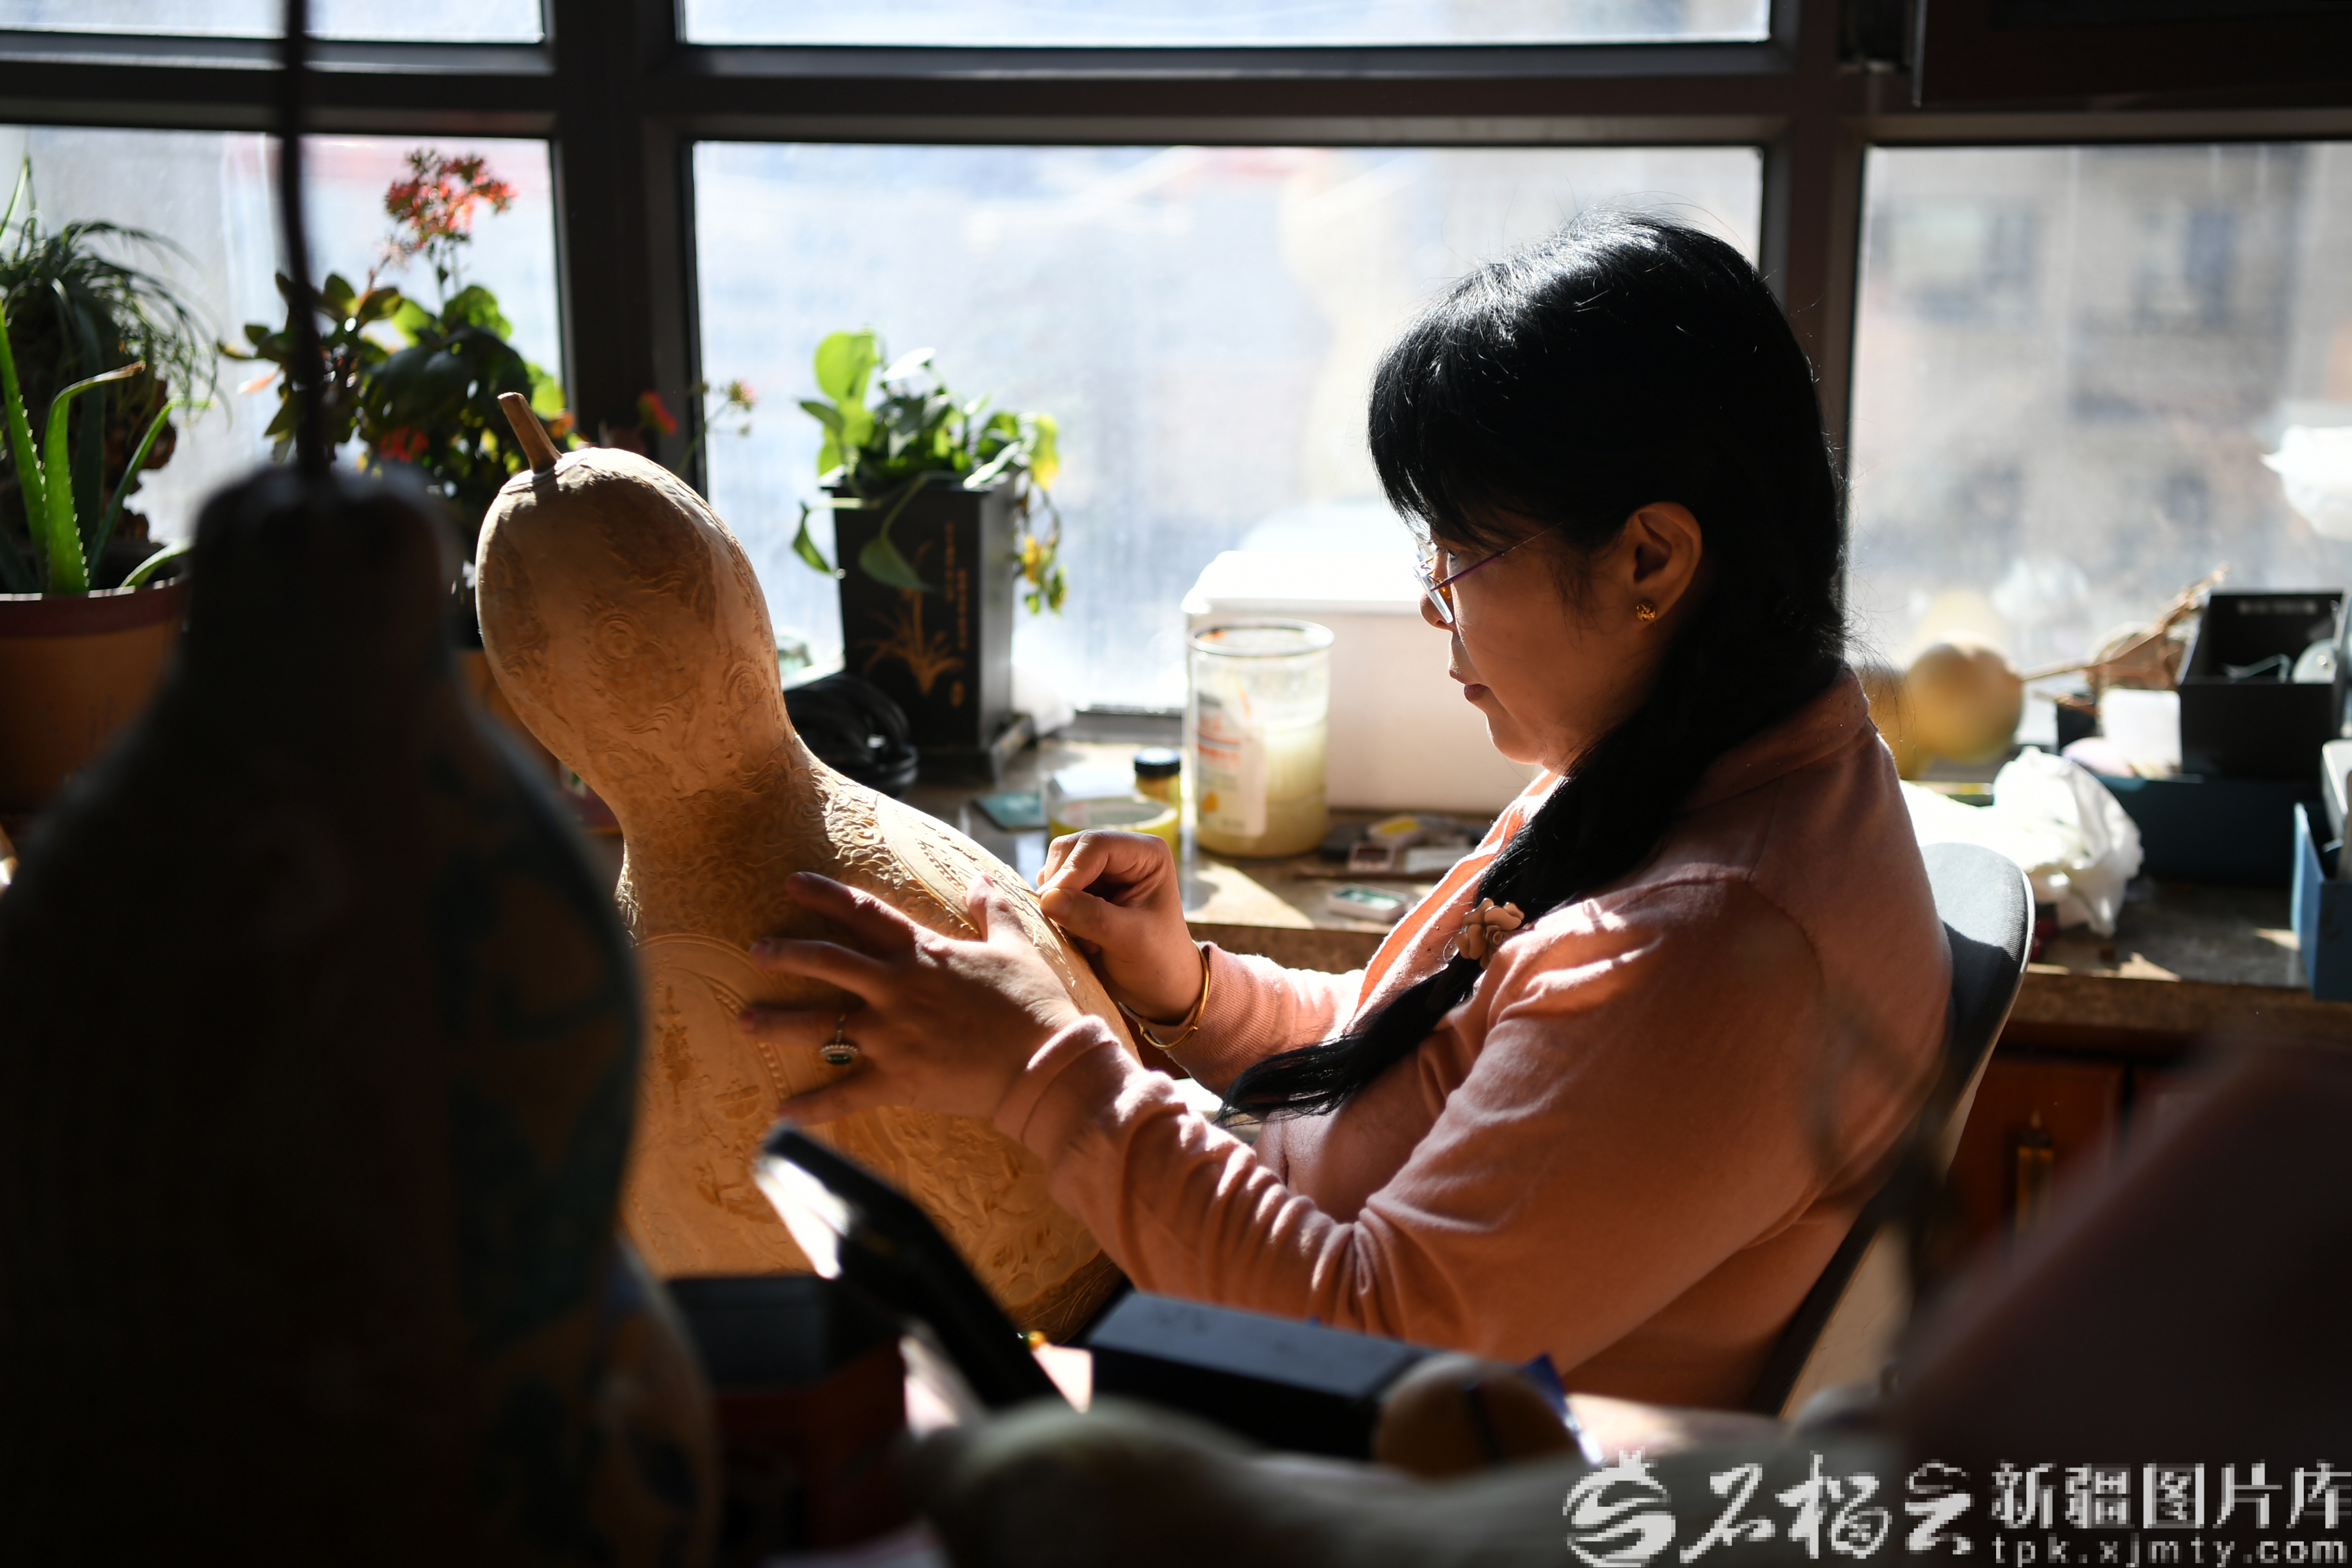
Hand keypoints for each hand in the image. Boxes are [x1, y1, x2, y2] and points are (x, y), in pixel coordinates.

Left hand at [741, 871, 1084, 1125]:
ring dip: (777, 1022)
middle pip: (826, 962)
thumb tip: (978, 879)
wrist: (1047, 1062)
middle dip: (786, 953)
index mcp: (922, 953)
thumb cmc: (1034, 1002)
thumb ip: (992, 909)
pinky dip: (811, 1108)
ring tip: (744, 1021)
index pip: (863, 912)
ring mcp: (891, 1035)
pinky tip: (781, 1114)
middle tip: (756, 950)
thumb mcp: (1016, 944)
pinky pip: (844, 1094)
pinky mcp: (896, 1079)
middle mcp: (896, 988)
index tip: (792, 883)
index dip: (824, 895)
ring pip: (820, 1024)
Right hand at [1035, 830, 1200, 1021]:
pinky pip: (1051, 888)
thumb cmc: (1157, 962)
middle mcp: (1122, 854)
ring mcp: (1100, 870)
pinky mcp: (1083, 888)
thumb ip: (1092, 917)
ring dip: (1056, 901)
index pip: (1095, 845)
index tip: (1053, 905)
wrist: (1157, 987)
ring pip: (1055, 868)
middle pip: (1069, 850)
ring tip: (1082, 935)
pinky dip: (1054, 910)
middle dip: (1060, 887)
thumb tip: (1047, 899)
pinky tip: (1077, 934)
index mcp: (1146, 854)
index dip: (1070, 871)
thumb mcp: (1130, 940)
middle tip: (1070, 927)